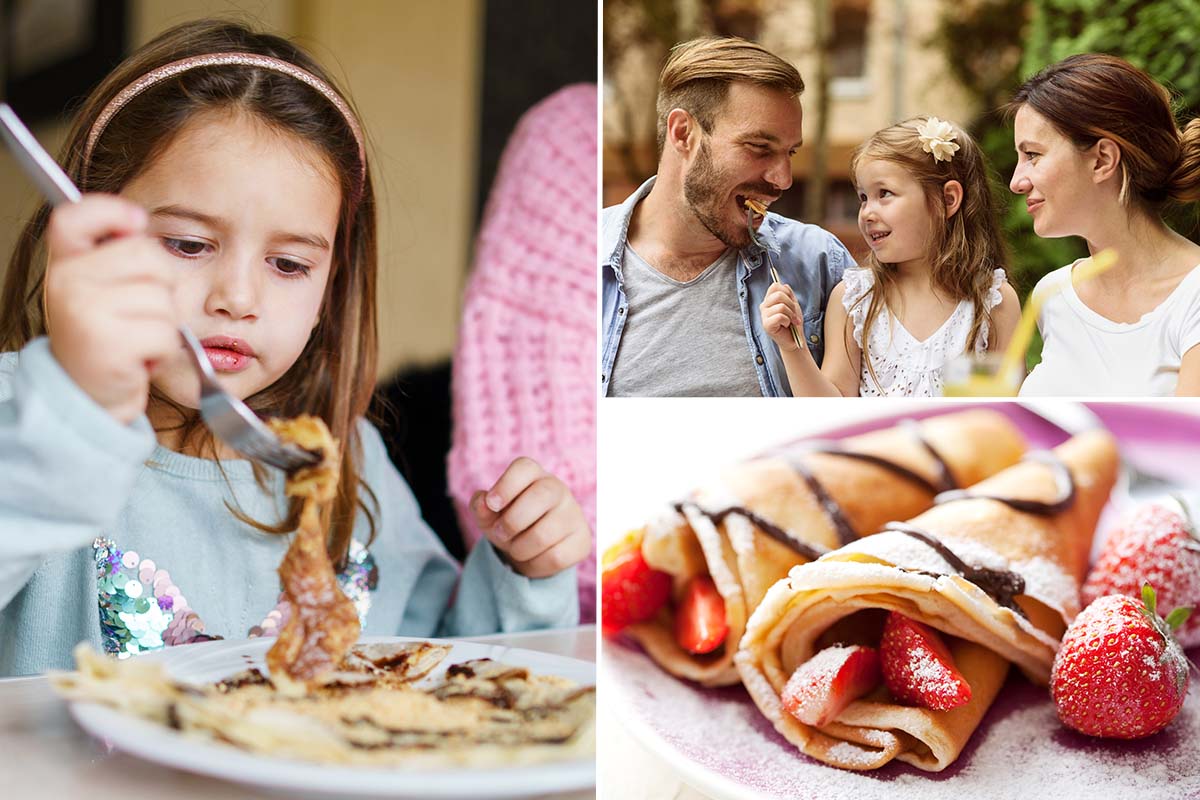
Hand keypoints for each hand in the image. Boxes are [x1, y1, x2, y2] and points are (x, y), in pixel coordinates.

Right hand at [44, 195, 178, 423]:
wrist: (86, 396)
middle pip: (148, 256)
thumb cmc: (102, 338)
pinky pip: (166, 333)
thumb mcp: (97, 289)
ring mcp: (86, 312)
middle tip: (135, 312)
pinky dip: (162, 350)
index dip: (111, 210)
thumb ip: (114, 254)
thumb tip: (138, 220)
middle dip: (159, 286)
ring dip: (162, 324)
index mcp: (64, 264)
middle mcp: (67, 282)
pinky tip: (137, 358)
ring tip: (134, 338)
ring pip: (164, 299)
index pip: (75, 216)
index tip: (135, 221)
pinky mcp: (109, 344)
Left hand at [470, 457, 591, 578]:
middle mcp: (558, 489)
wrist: (532, 549)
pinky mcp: (582, 540)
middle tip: (500, 533)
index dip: (506, 485)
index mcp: (533, 475)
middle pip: (540, 496)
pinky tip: (534, 558)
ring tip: (516, 548)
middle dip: (512, 521)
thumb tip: (483, 502)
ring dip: (520, 548)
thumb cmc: (509, 523)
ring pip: (544, 534)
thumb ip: (481, 507)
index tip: (492, 503)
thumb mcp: (489, 516)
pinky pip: (555, 557)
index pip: (525, 468)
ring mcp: (573, 514)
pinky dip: (535, 564)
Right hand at [759, 281, 804, 352]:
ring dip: (790, 314)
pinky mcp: (766, 325)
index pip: (775, 286)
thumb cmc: (793, 323)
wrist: (794, 340)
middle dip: (791, 305)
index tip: (792, 303)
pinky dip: (787, 321)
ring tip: (791, 321)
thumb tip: (784, 285)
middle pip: (778, 295)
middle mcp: (764, 306)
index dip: (787, 292)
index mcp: (769, 300)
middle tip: (793, 315)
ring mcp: (763, 316)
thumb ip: (788, 294)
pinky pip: (780, 316)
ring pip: (781, 306)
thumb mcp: (793, 305)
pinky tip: (786, 325)